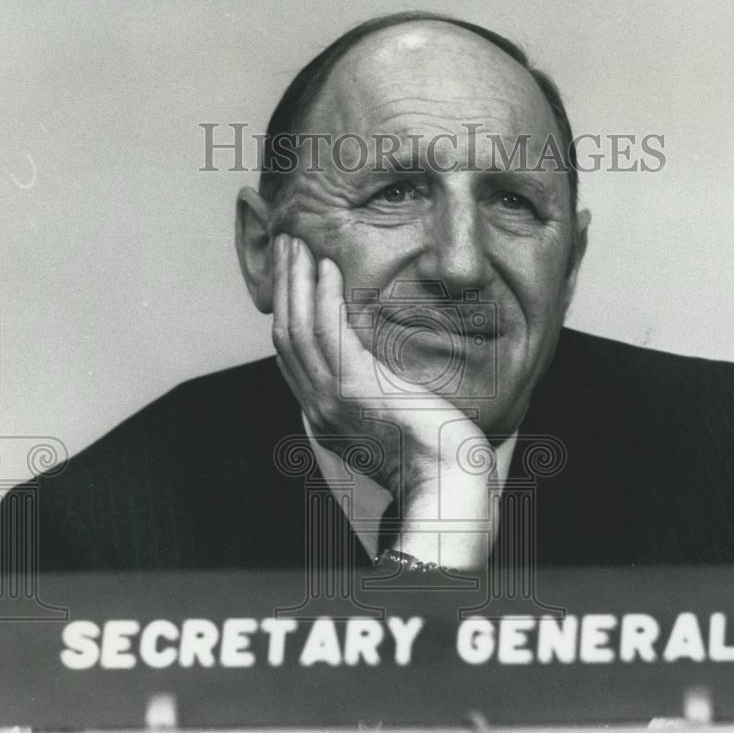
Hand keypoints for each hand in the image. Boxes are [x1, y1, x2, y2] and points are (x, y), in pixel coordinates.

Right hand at [271, 234, 497, 567]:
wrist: (449, 486)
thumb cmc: (434, 458)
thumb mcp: (393, 423)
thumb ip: (375, 395)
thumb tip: (382, 374)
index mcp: (325, 416)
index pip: (292, 355)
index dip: (288, 310)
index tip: (293, 274)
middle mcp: (319, 408)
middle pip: (286, 335)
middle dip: (285, 287)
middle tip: (286, 246)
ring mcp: (333, 400)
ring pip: (298, 329)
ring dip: (297, 282)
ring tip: (299, 246)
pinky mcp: (357, 390)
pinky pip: (329, 334)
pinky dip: (325, 297)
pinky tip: (329, 269)